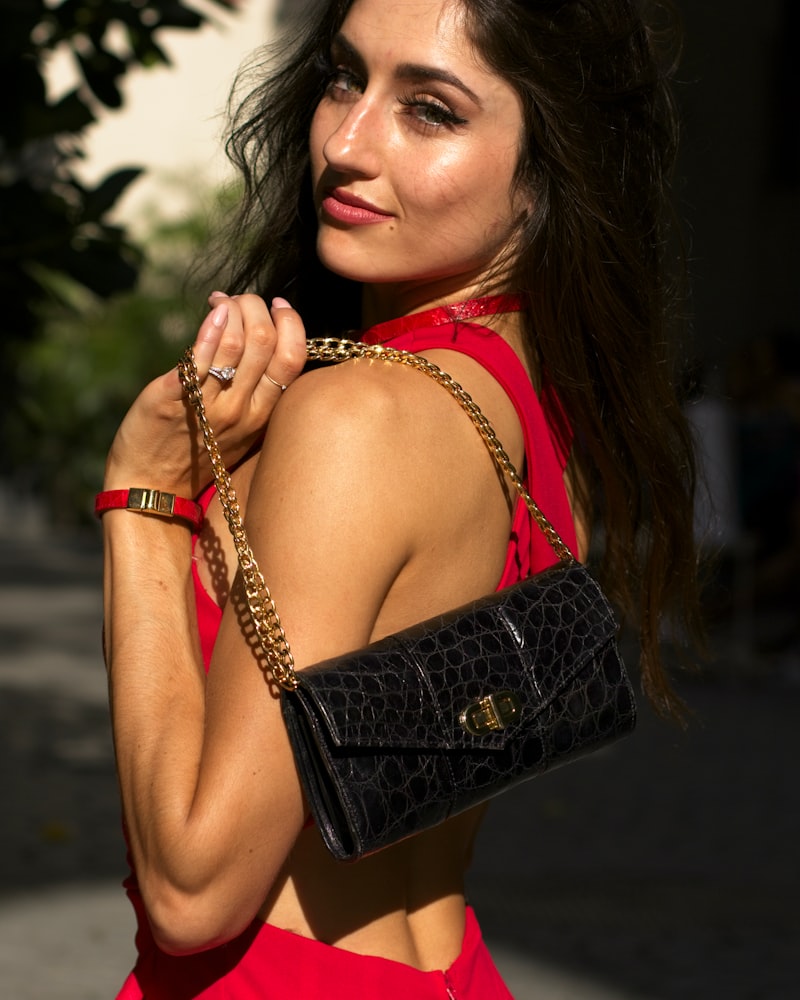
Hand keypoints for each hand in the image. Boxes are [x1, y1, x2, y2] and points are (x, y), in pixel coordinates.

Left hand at [104, 293, 306, 495]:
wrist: (151, 487)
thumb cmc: (198, 454)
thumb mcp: (242, 430)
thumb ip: (256, 391)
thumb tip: (265, 338)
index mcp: (263, 416)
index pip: (294, 359)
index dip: (292, 323)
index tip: (279, 306)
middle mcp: (241, 410)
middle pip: (266, 342)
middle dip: (256, 306)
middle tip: (240, 301)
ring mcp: (208, 404)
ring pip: (236, 343)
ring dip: (232, 308)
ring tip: (221, 301)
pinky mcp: (173, 398)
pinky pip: (199, 358)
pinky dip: (211, 327)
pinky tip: (213, 309)